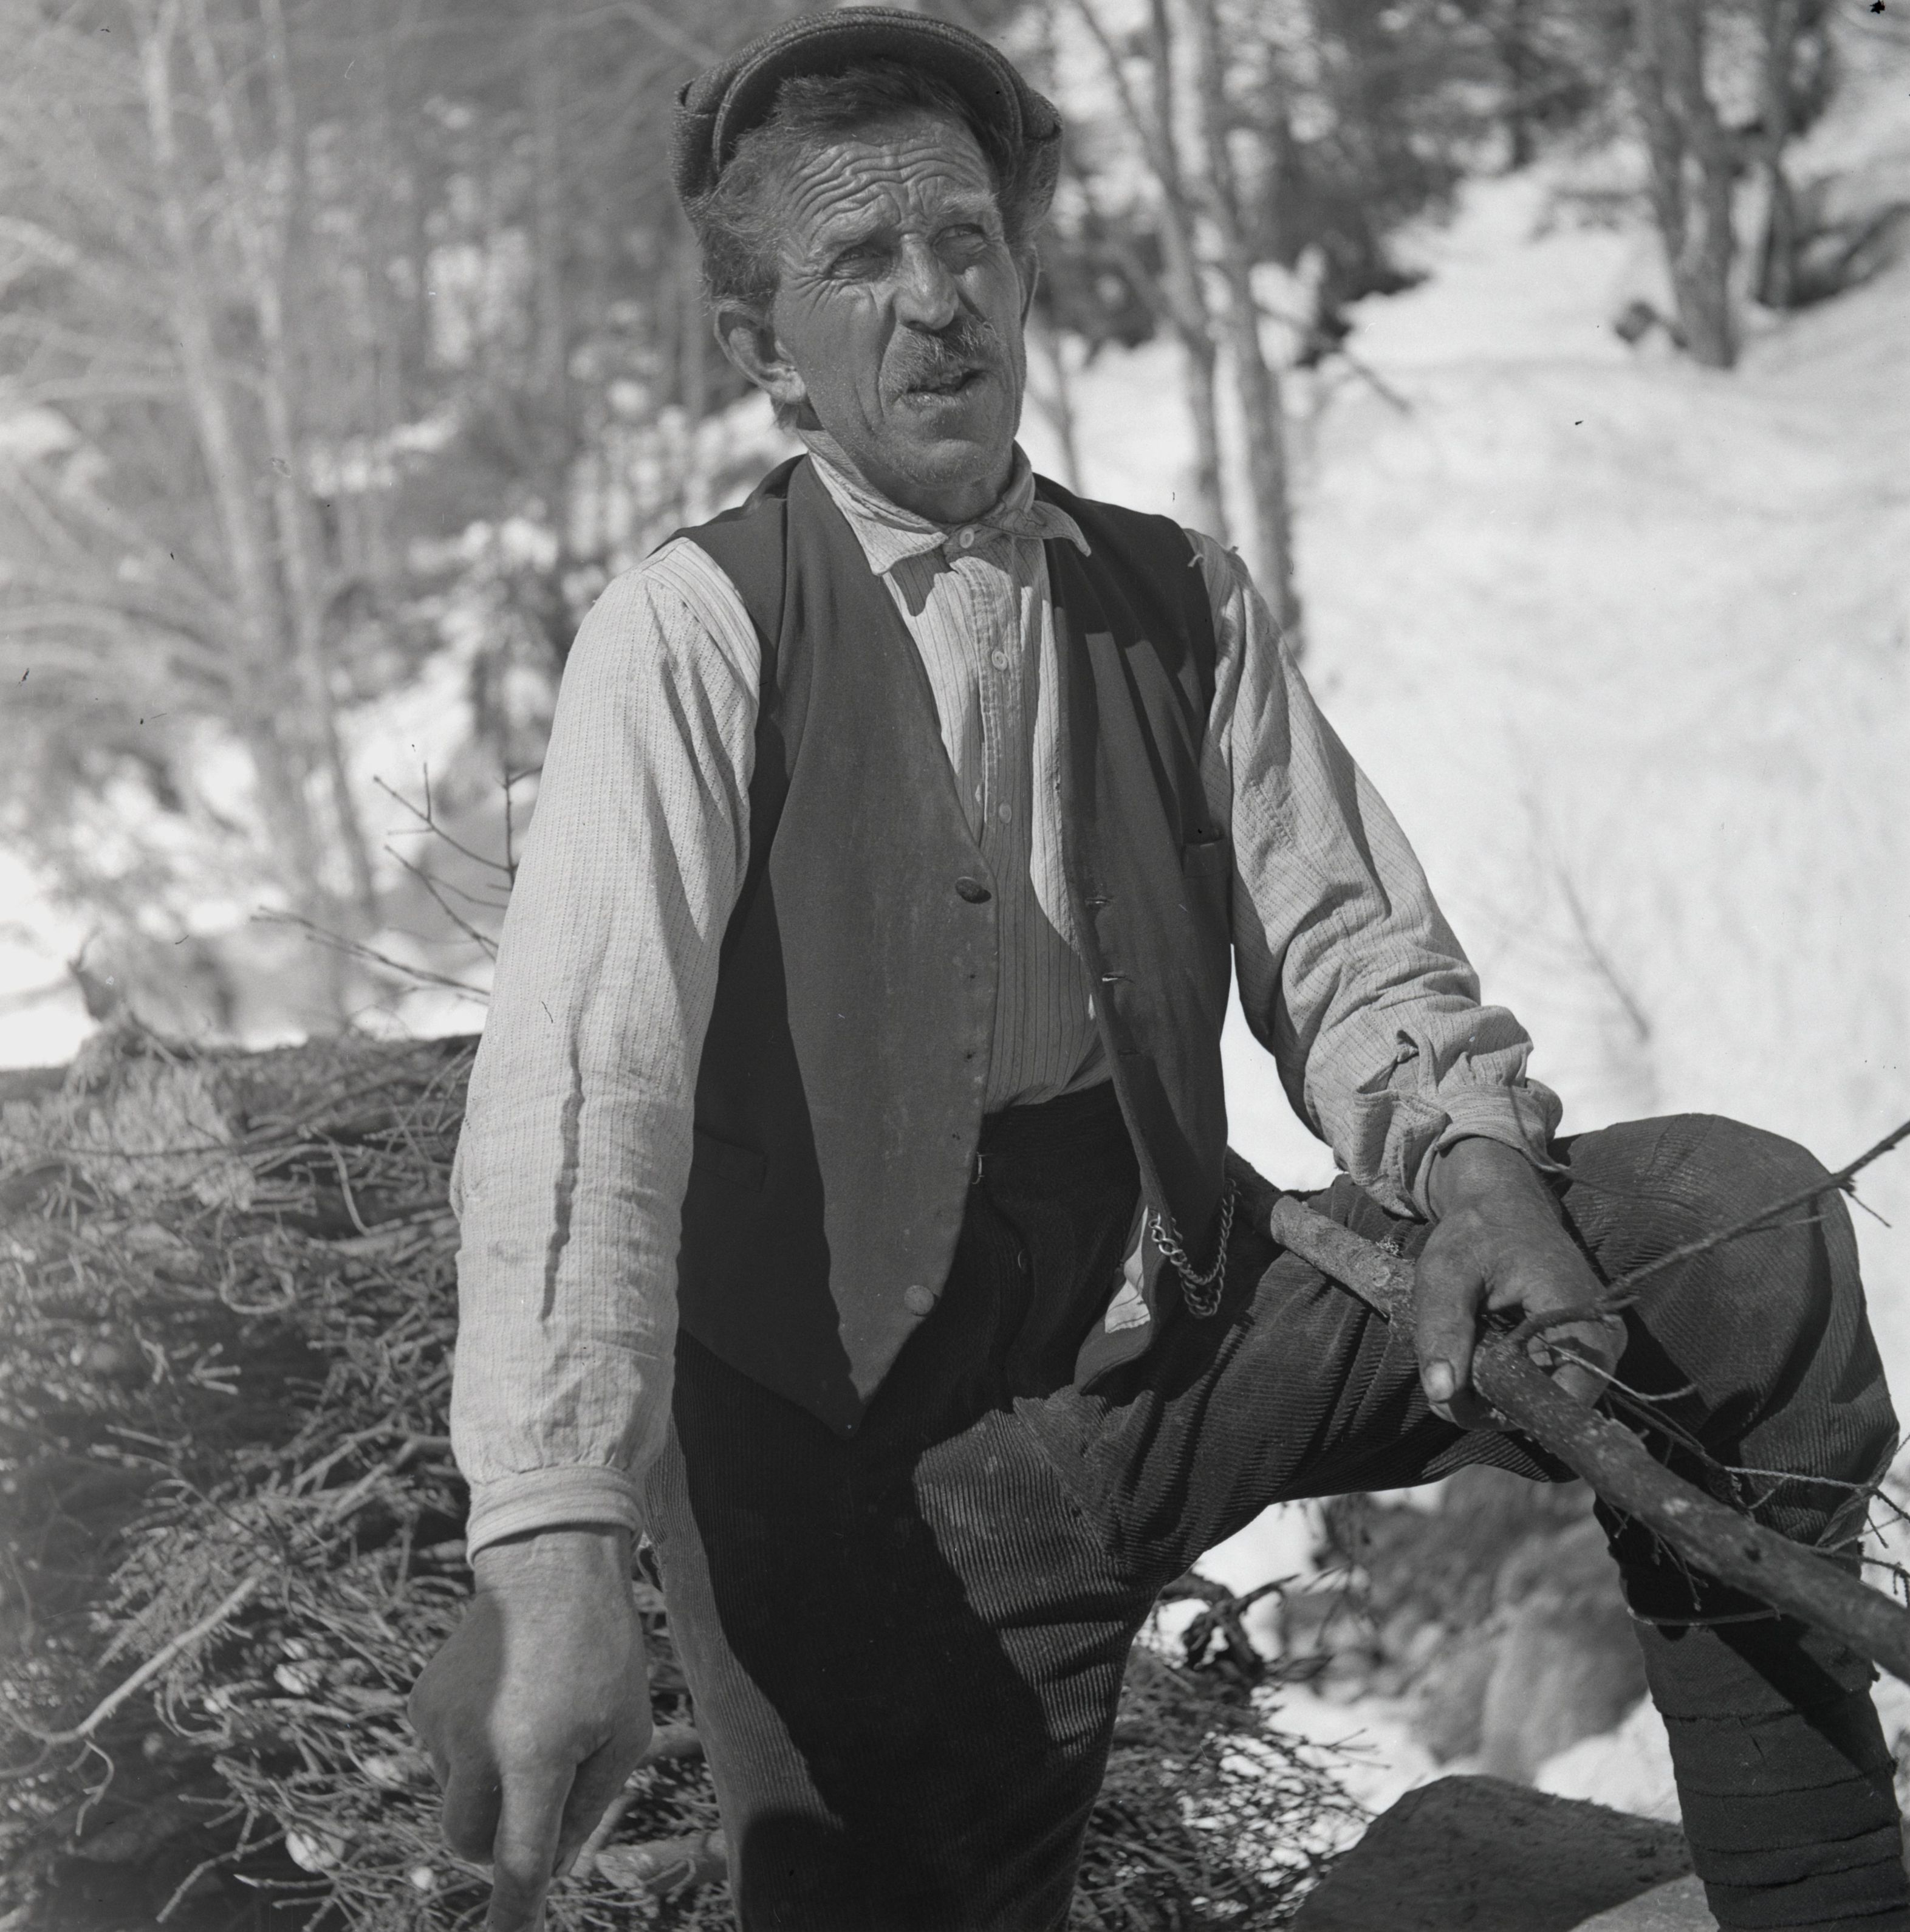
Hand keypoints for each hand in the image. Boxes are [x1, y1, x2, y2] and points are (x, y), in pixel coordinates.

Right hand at [409, 1525, 652, 1930]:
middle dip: (496, 1845)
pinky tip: (502, 1697)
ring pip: (457, 1798)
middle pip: (469, 1843)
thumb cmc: (603, 1652)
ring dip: (490, 1784)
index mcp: (535, 1757)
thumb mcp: (625, 1732)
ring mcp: (440, 1725)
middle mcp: (476, 1746)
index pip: (518, 1861)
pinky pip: (444, 1757)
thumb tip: (553, 1871)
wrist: (549, 1566)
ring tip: (530, 1715)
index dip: (513, 1914)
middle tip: (536, 1802)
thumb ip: (589, 1809)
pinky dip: (471, 1748)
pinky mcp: (421, 1705)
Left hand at [1416, 1137, 1622, 1430]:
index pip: (1567, 1396)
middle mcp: (1602, 1335)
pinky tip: (1483, 1351)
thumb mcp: (1446, 1273)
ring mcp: (1598, 1343)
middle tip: (1447, 1370)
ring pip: (1545, 1398)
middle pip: (1553, 1404)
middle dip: (1493, 1403)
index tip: (1460, 1399)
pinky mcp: (1584, 1348)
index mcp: (1575, 1310)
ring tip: (1463, 1351)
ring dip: (1497, 1391)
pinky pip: (1547, 1382)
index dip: (1511, 1411)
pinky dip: (1508, 1378)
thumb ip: (1443, 1330)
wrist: (1502, 1202)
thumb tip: (1441, 1395)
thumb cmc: (1476, 1231)